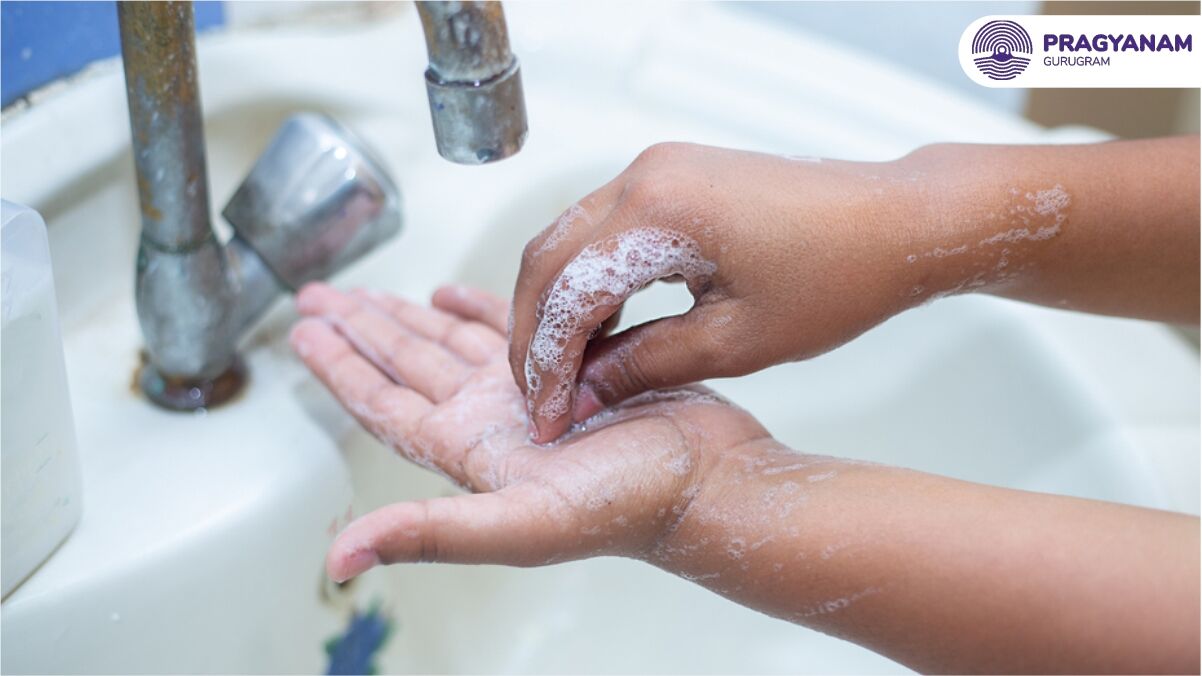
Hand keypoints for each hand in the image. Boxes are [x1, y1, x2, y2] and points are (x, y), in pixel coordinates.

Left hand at [289, 282, 771, 581]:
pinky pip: (513, 326)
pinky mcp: (575, 362)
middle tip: (318, 296)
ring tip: (371, 291)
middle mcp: (492, 418)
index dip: (340, 369)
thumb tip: (339, 558)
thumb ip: (430, 534)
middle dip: (362, 330)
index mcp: (469, 448)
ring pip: (453, 341)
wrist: (711, 480)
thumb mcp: (522, 523)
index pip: (384, 403)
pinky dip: (479, 305)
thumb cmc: (630, 507)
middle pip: (407, 365)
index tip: (303, 332)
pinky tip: (453, 292)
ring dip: (410, 316)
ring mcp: (531, 390)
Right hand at [509, 142, 935, 442]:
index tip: (547, 415)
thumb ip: (646, 365)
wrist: (897, 222)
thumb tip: (583, 393)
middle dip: (534, 333)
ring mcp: (656, 169)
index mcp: (658, 211)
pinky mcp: (672, 177)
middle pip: (548, 258)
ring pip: (568, 241)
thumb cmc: (838, 276)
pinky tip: (599, 331)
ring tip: (564, 373)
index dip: (547, 362)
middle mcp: (645, 175)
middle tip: (540, 397)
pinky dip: (588, 281)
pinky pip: (602, 230)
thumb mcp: (736, 342)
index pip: (566, 292)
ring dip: (557, 306)